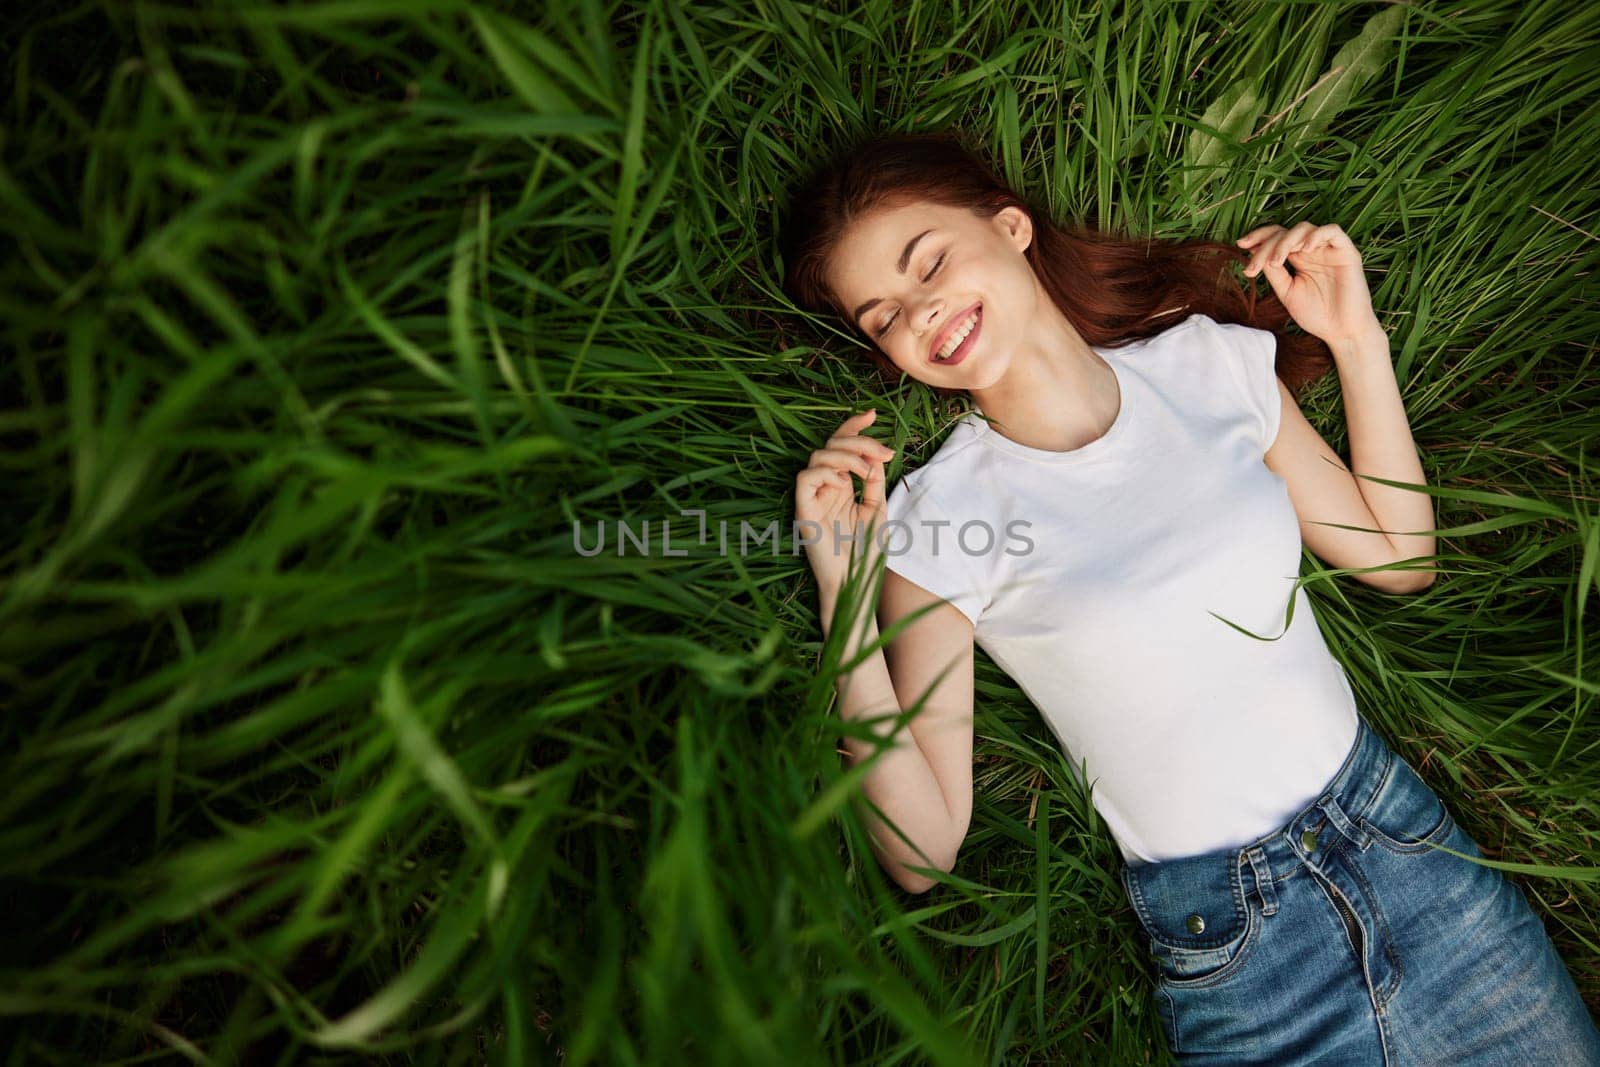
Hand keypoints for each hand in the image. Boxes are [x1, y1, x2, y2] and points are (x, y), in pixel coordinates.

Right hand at [794, 409, 895, 592]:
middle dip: (858, 441)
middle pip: (831, 445)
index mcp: (842, 485)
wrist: (856, 582)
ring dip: (846, 456)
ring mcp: (813, 498)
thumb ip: (873, 480)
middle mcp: (825, 487)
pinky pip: (805, 478)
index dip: (853, 427)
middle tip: (882, 453)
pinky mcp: (803, 510)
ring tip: (864, 471)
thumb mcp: (876, 508)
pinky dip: (825, 473)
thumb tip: (874, 453)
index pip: (842, 447)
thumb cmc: (865, 552)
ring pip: (818, 456)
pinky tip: (843, 485)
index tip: (873, 414)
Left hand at [1236, 222, 1381, 348]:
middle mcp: (1312, 250)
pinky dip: (1316, 235)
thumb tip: (1255, 253)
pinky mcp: (1346, 251)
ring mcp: (1328, 249)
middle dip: (1266, 243)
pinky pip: (1332, 231)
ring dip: (1286, 241)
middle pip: (1285, 231)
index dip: (1258, 237)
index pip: (1276, 238)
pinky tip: (1304, 249)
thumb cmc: (1316, 314)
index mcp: (1297, 259)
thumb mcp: (1287, 292)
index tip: (1240, 245)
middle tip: (1255, 265)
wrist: (1341, 331)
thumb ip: (1274, 272)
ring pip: (1304, 228)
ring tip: (1277, 261)